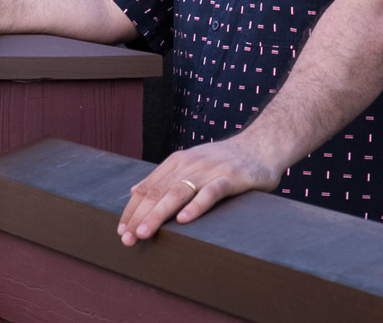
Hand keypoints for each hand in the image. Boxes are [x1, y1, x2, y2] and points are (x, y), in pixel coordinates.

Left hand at [116, 136, 282, 245]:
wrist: (261, 144)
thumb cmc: (224, 160)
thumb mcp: (191, 163)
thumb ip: (165, 176)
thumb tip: (135, 191)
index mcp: (177, 162)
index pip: (147, 188)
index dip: (132, 209)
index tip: (121, 230)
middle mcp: (189, 164)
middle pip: (158, 192)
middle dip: (139, 216)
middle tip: (127, 238)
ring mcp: (210, 170)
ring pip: (178, 192)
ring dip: (159, 214)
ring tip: (144, 232)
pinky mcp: (231, 177)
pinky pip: (211, 192)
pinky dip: (196, 206)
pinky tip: (184, 220)